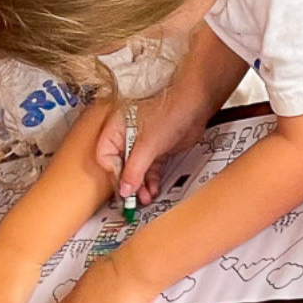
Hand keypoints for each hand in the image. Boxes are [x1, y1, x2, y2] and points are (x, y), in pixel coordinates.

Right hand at [95, 89, 212, 205]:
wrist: (197, 103)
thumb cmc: (170, 110)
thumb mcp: (148, 145)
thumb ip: (134, 170)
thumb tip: (124, 189)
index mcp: (116, 128)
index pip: (105, 156)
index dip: (113, 173)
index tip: (122, 188)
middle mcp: (127, 135)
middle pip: (121, 166)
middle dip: (128, 183)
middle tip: (133, 199)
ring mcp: (143, 143)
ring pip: (136, 170)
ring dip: (140, 185)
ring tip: (145, 197)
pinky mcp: (158, 148)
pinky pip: (150, 169)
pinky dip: (151, 180)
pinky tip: (153, 189)